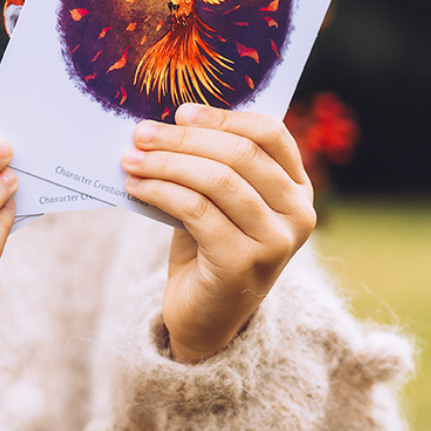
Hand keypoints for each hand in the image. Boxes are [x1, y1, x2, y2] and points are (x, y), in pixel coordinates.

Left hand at [121, 105, 315, 363]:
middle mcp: (299, 213)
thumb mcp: (219, 198)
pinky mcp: (243, 264)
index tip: (180, 112)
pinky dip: (161, 192)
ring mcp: (276, 242)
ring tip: (131, 158)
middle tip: (141, 132)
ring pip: (217, 180)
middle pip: (240, 154)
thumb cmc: (209, 246)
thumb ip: (211, 161)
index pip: (270, 133)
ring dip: (166, 163)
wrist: (206, 318)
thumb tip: (167, 120)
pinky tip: (137, 187)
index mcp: (298, 188)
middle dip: (183, 139)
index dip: (223, 117)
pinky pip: (197, 211)